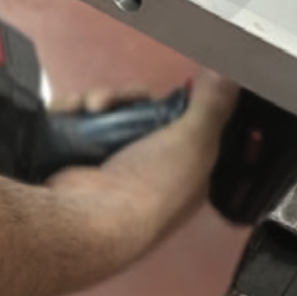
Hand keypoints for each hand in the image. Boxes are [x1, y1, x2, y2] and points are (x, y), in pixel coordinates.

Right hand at [48, 70, 238, 261]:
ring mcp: (108, 167)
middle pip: (141, 113)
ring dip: (98, 101)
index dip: (176, 104)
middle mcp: (147, 169)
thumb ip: (213, 103)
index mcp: (183, 169)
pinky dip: (71, 112)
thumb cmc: (152, 185)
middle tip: (114, 101)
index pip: (184, 125)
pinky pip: (76, 123)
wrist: (88, 221)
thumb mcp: (196, 139)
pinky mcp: (74, 163)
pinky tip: (69, 112)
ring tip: (90, 107)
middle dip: (127, 98)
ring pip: (108, 114)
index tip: (170, 88)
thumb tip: (227, 74)